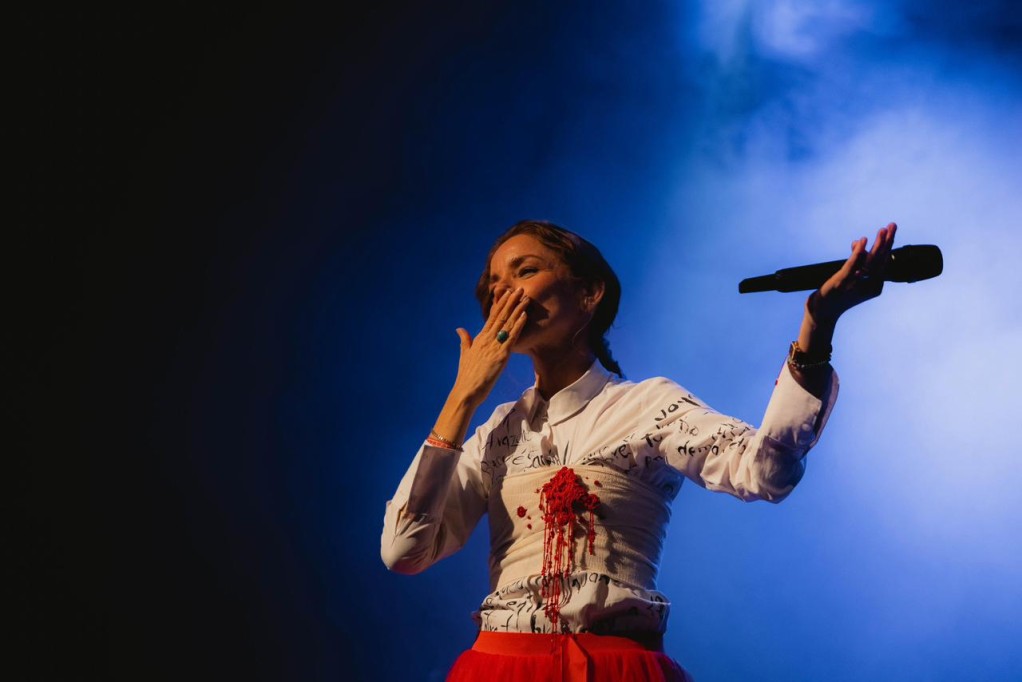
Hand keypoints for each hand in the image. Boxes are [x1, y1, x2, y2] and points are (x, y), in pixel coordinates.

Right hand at [451, 288, 529, 408]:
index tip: (507, 293)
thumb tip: (460, 329)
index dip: (500, 304)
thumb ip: (464, 340)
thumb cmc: (466, 376)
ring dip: (517, 309)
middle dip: (510, 302)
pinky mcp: (501, 355)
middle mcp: (487, 339)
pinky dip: (518, 325)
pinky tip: (524, 315)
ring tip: (525, 297)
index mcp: (479, 339)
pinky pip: (511, 338)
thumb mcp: (464, 354)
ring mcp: (494, 346)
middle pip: (501, 316)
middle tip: (519, 289)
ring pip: (507, 324)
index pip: (491, 317)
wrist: (466, 391)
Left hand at [810, 222, 896, 324]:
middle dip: (888, 241)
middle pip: (881, 260)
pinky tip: (863, 240)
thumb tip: (860, 242)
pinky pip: (852, 265)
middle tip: (893, 225)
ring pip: (870, 262)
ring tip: (883, 229)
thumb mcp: (853, 275)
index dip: (887, 245)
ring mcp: (856, 284)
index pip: (884, 262)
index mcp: (875, 286)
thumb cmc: (839, 293)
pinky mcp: (842, 282)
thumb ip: (858, 260)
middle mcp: (869, 286)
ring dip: (878, 244)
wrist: (824, 312)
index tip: (889, 230)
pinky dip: (858, 252)